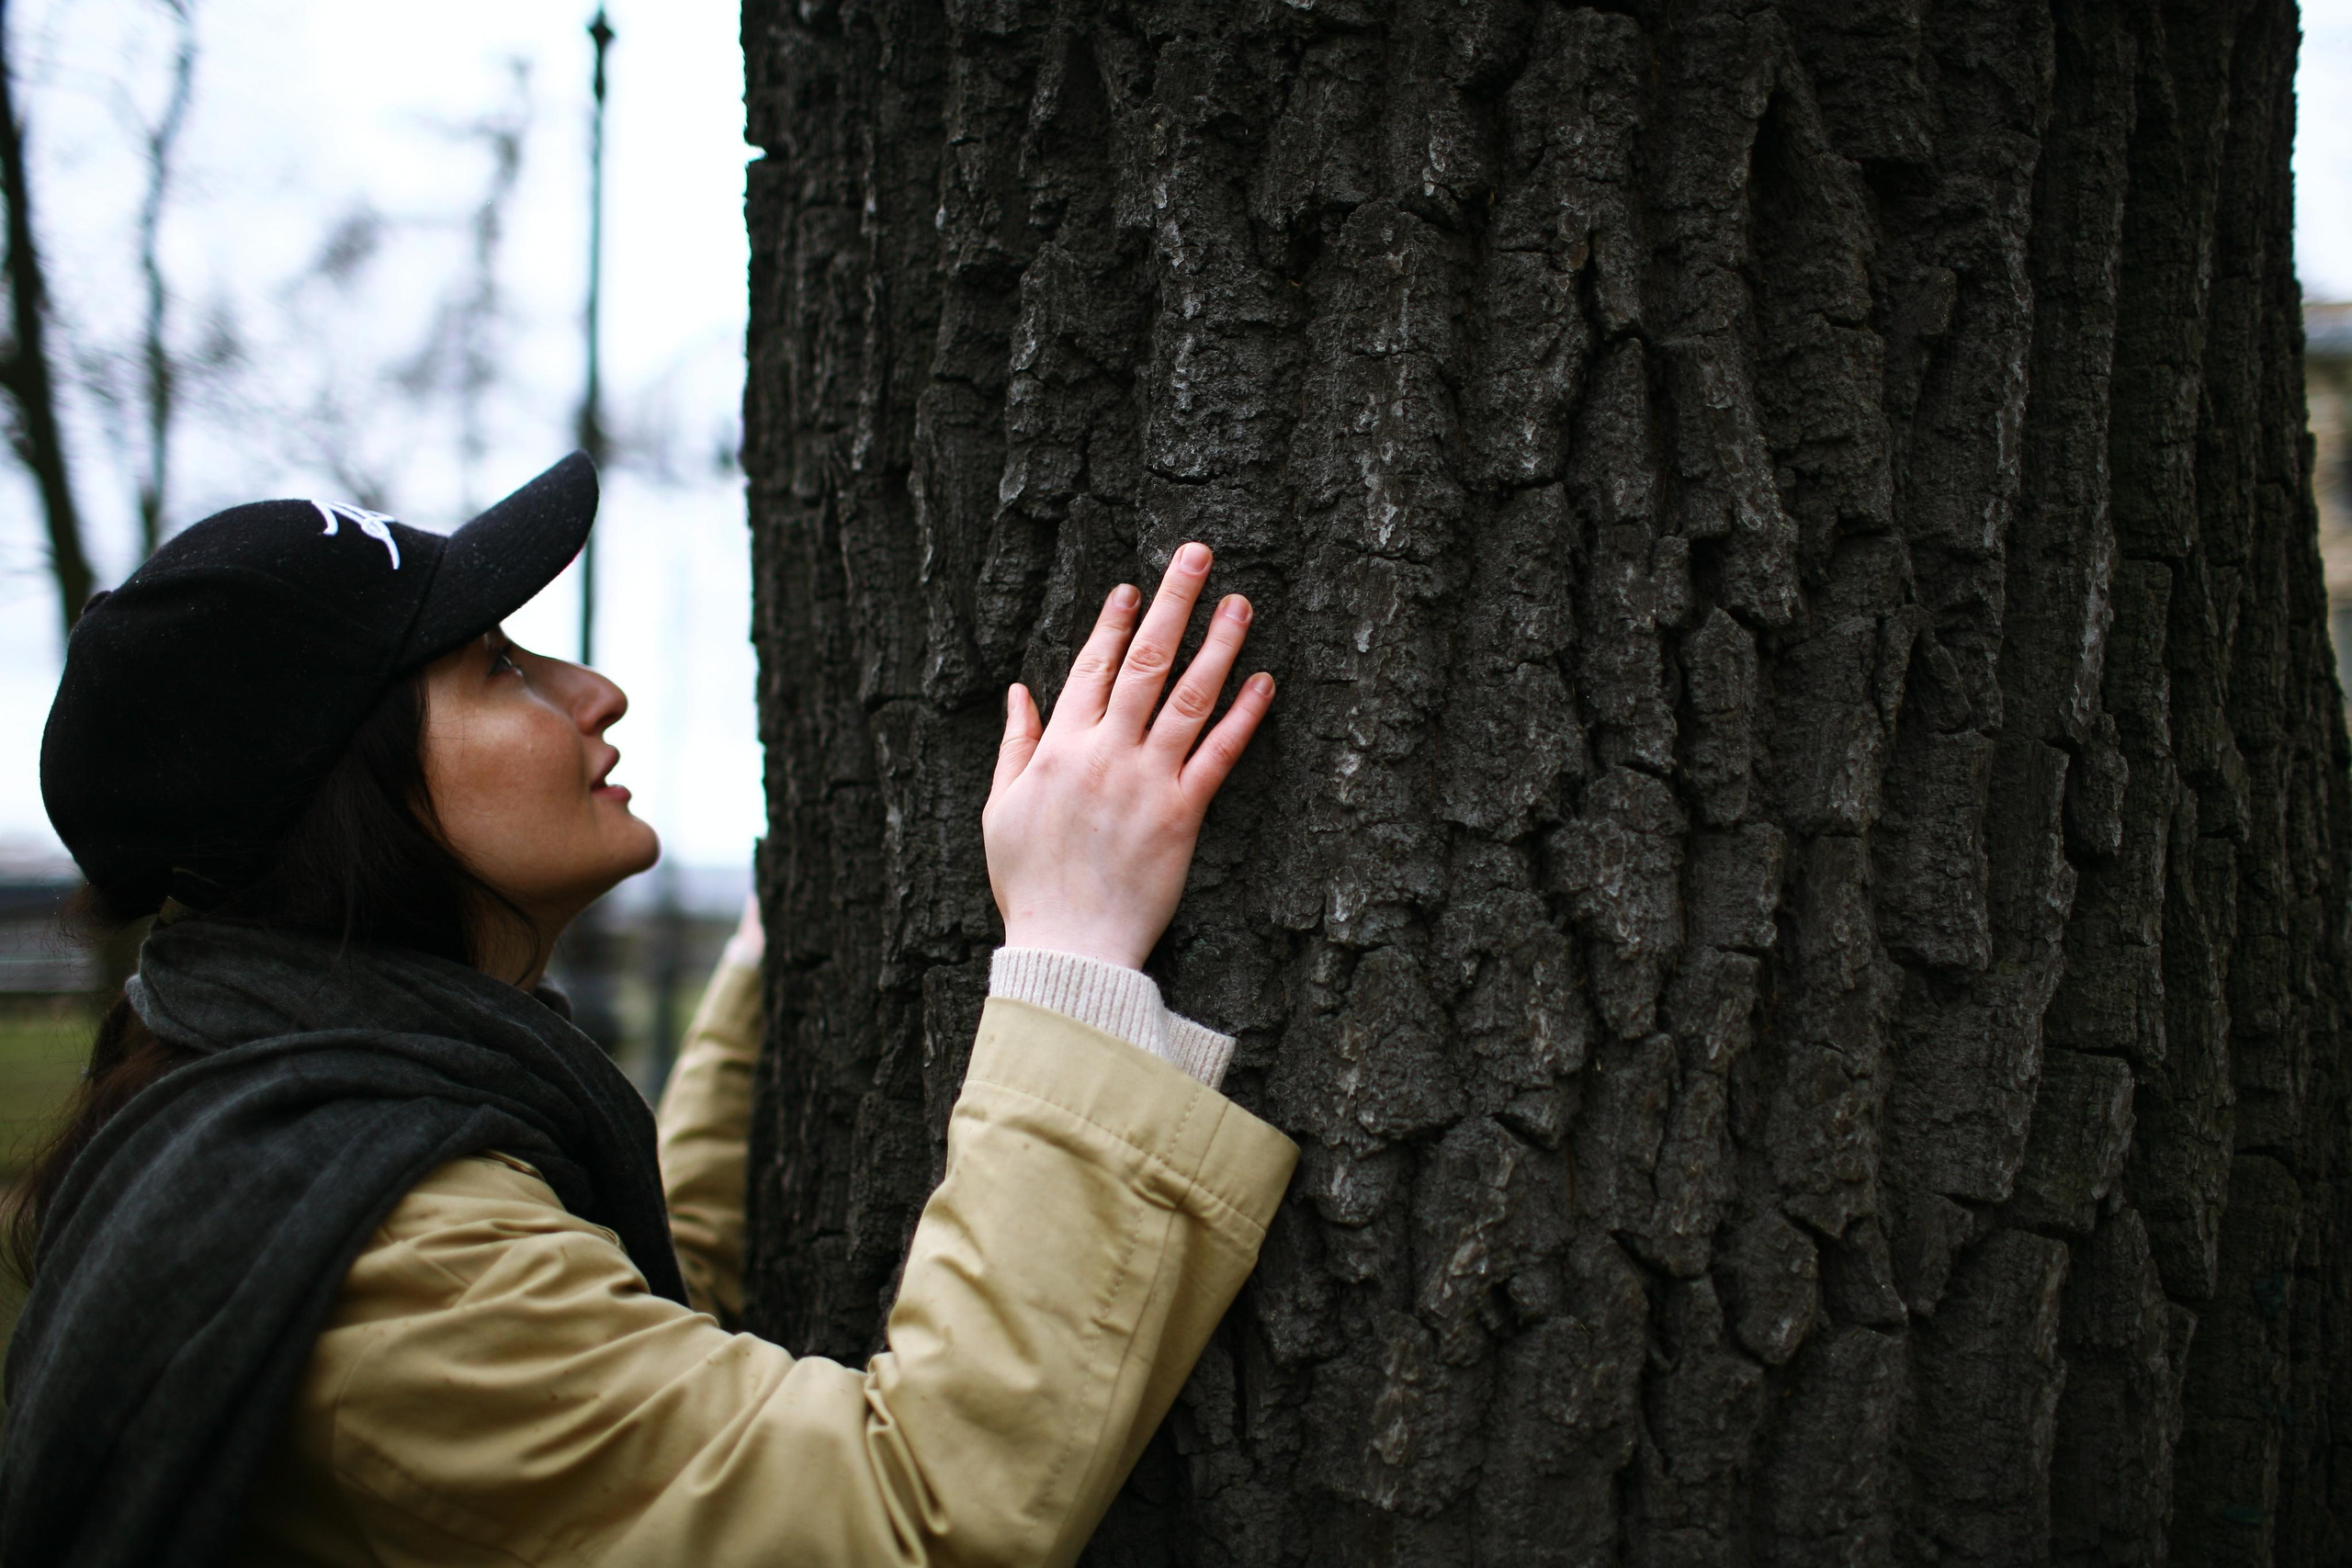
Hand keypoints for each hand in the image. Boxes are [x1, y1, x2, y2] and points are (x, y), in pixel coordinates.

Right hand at [983, 542, 1275, 969]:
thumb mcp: (1000, 810)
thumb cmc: (1029, 884)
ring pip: (1188, 696)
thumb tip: (1020, 693)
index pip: (1091, 667)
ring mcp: (1147, 780)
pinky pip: (1219, 754)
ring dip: (1217, 644)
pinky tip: (1264, 681)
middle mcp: (1105, 752)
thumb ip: (1016, 745)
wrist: (1068, 947)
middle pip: (1144, 662)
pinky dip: (1244, 716)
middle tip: (1198, 554)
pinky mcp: (1182, 814)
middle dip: (1172, 602)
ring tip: (1239, 602)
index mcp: (1059, 748)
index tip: (1134, 586)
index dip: (1114, 623)